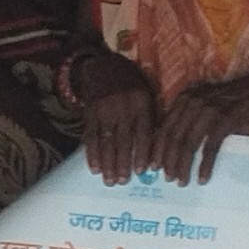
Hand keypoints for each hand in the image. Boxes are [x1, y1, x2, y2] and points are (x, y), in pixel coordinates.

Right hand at [69, 46, 156, 182]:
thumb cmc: (131, 86)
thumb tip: (158, 147)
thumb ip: (151, 118)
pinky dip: (92, 154)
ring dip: (107, 162)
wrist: (103, 66)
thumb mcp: (147, 95)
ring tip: (109, 180)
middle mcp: (122, 107)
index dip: (141, 152)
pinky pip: (90, 136)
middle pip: (122, 139)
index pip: (142, 131)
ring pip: (105, 140)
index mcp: (140, 102)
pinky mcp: (89, 113)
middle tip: (122, 181)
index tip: (142, 170)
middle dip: (122, 162)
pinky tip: (94, 168)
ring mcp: (103, 110)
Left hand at [150, 73, 248, 184]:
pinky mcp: (225, 119)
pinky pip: (210, 147)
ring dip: (184, 165)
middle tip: (168, 179)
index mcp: (184, 98)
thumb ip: (190, 120)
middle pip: (173, 137)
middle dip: (169, 161)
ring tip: (183, 181)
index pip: (164, 127)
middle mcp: (193, 102)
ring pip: (188, 143)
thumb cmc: (233, 102)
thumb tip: (173, 149)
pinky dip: (205, 165)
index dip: (157, 149)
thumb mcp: (206, 105)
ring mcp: (209, 110)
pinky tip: (202, 177)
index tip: (153, 168)